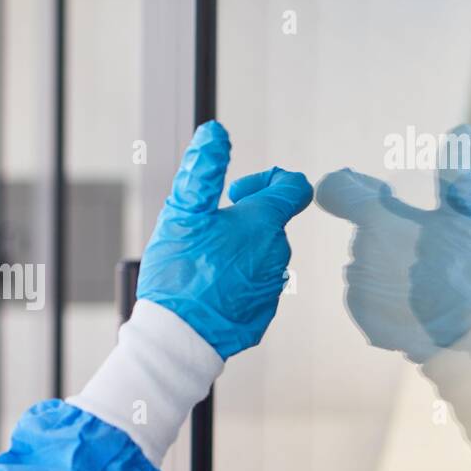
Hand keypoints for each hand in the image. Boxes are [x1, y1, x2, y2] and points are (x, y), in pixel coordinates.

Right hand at [136, 121, 312, 358]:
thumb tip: (215, 133)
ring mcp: (271, 286)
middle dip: (240, 222)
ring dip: (235, 253)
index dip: (266, 181)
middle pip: (268, 224)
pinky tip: (205, 291)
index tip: (236, 194)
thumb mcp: (182, 213)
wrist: (177, 337)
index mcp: (263, 223)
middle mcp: (277, 253)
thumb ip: (201, 170)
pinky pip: (252, 287)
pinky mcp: (262, 313)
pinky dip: (232, 283)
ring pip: (259, 256)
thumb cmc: (178, 273)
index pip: (293, 186)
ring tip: (199, 266)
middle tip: (203, 235)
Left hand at [316, 124, 470, 362]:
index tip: (378, 192)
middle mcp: (357, 254)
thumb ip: (457, 172)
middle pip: (364, 231)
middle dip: (387, 230)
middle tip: (426, 243)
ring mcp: (358, 289)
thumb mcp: (470, 216)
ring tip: (429, 276)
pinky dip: (393, 294)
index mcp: (376, 221)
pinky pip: (372, 295)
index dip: (352, 187)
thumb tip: (461, 128)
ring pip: (369, 264)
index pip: (334, 190)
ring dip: (392, 264)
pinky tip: (421, 299)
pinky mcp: (364, 318)